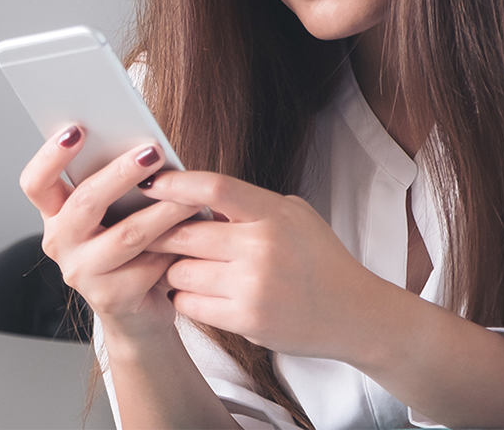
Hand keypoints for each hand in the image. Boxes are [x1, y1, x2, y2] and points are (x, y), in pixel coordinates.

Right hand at [19, 127, 201, 341]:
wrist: (139, 309)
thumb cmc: (133, 246)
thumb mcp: (120, 210)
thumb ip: (122, 183)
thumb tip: (148, 146)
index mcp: (57, 213)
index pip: (36, 182)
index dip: (51, 156)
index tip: (77, 129)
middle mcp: (61, 242)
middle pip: (84, 202)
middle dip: (122, 173)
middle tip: (152, 152)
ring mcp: (82, 272)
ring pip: (127, 234)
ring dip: (165, 210)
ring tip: (192, 195)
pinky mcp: (110, 298)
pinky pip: (148, 264)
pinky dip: (175, 245)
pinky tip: (195, 233)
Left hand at [144, 171, 376, 359]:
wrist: (351, 311)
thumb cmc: (319, 257)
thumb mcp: (293, 214)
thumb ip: (249, 204)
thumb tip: (197, 197)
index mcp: (274, 213)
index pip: (215, 188)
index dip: (177, 183)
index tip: (152, 183)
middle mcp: (262, 247)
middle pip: (186, 233)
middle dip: (162, 233)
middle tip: (153, 232)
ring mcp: (253, 287)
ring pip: (181, 272)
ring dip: (174, 268)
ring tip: (183, 265)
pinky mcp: (246, 321)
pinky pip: (190, 305)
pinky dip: (184, 297)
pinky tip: (194, 291)